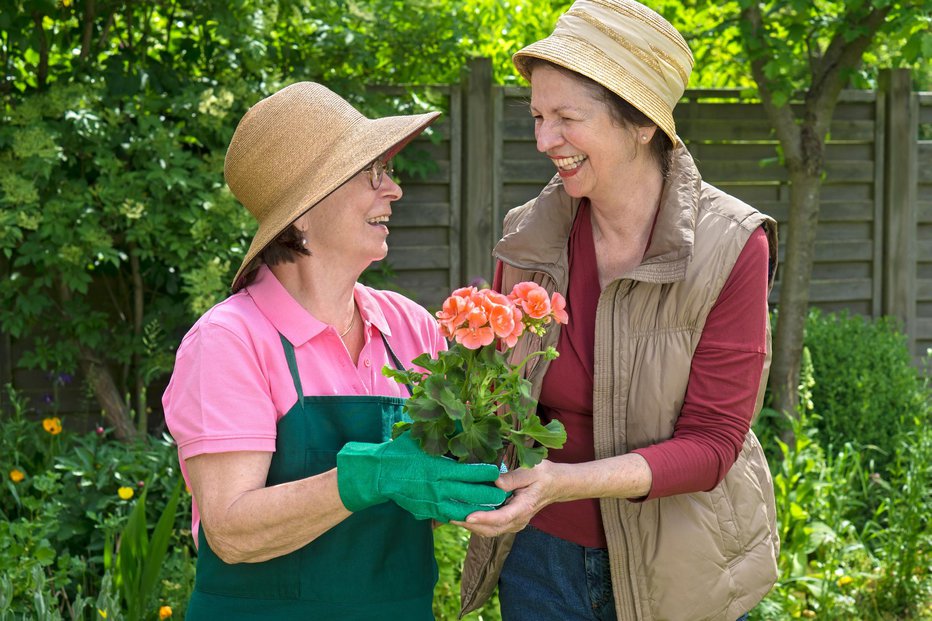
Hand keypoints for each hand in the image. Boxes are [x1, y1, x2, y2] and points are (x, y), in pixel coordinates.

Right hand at [336, 432, 506, 522]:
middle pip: (470, 494)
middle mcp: (436, 487)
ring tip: (494, 506)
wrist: (379, 474)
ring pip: (463, 510)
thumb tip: (464, 416)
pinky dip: (463, 515)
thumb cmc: (401, 451)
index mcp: (437, 468)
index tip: (496, 471)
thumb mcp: (420, 436)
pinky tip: (474, 513)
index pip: (468, 472)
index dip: (486, 473)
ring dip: (479, 509)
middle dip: (489, 495)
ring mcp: (432, 502)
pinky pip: (449, 516)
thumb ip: (442, 429)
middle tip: (503, 493)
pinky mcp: (427, 512)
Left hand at [453, 459, 560, 536]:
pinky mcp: (510, 521)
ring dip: (471, 526)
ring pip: (490, 531)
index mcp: (523, 508)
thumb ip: (513, 478)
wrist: (556, 484)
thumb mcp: (531, 471)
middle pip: (491, 529)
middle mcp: (518, 520)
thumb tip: (495, 481)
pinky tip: (464, 515)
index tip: (467, 516)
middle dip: (470, 525)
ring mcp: (514, 523)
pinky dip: (477, 524)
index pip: (502, 517)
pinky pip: (492, 527)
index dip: (484, 518)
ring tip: (452, 516)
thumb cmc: (543, 475)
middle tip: (450, 516)